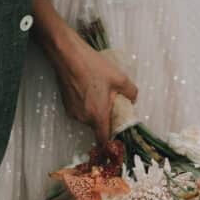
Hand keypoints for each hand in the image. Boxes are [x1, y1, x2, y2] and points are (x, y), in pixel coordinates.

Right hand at [47, 26, 138, 144]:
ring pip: (88, 117)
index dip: (111, 143)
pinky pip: (80, 110)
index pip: (103, 140)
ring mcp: (73, 111)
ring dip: (95, 110)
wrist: (68, 56)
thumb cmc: (93, 67)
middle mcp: (83, 118)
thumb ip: (131, 92)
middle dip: (105, 118)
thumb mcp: (119, 78)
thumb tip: (133, 99)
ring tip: (100, 91)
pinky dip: (86, 104)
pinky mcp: (66, 103)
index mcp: (97, 115)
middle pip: (97, 126)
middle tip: (112, 103)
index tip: (117, 140)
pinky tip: (89, 88)